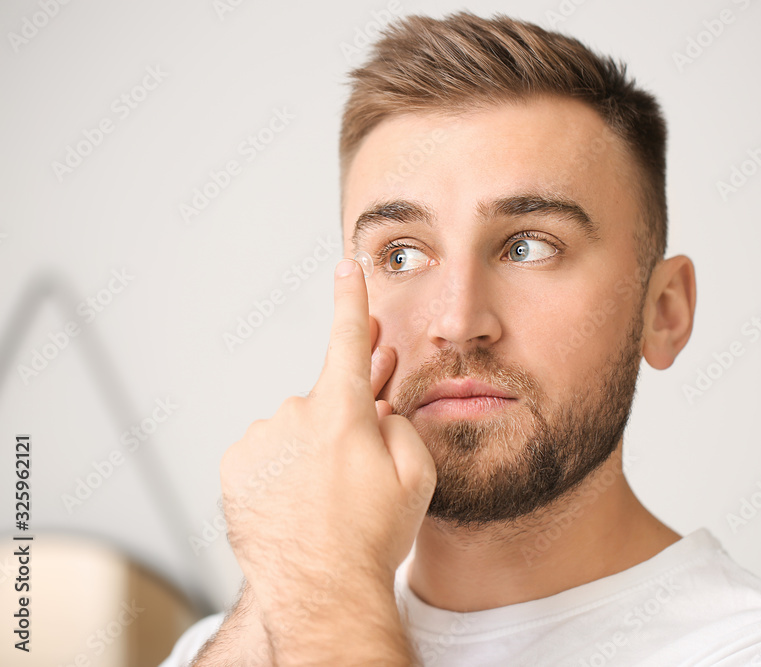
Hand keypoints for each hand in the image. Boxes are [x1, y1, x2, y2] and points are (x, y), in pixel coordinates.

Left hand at [218, 257, 435, 652]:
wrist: (321, 592)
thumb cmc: (373, 536)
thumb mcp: (416, 476)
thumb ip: (400, 425)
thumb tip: (376, 411)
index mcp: (341, 411)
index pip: (346, 339)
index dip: (350, 299)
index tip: (345, 265)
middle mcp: (293, 416)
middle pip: (325, 400)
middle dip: (344, 421)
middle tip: (358, 468)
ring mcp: (259, 441)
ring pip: (294, 428)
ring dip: (310, 449)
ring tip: (327, 498)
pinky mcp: (234, 468)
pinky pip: (266, 451)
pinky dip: (282, 467)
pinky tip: (298, 501)